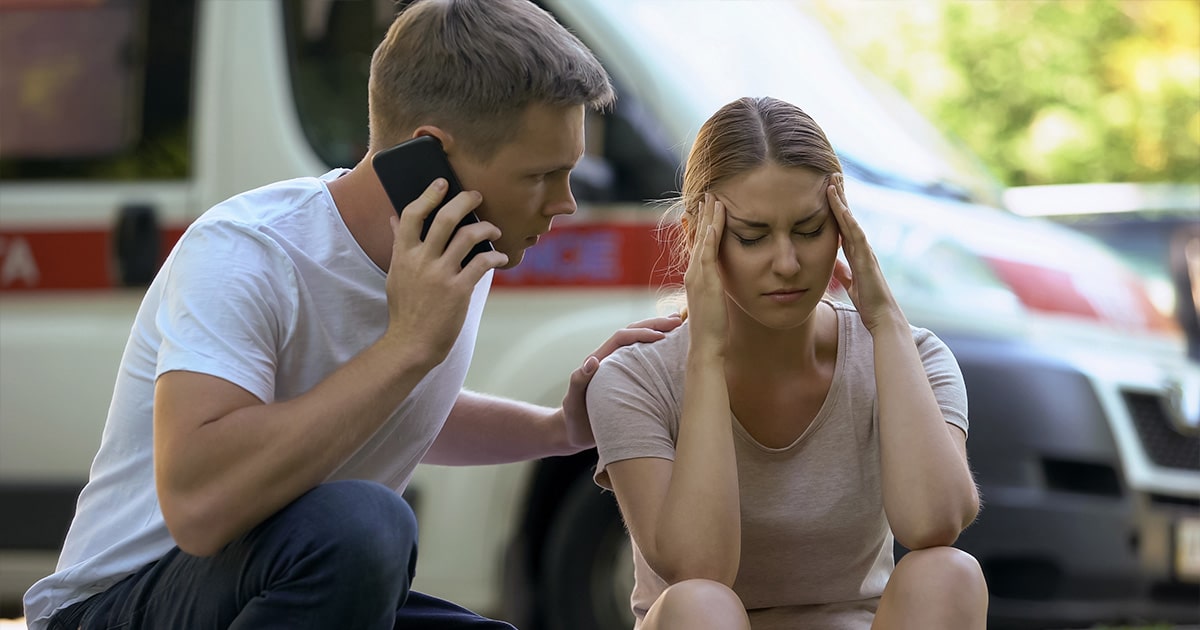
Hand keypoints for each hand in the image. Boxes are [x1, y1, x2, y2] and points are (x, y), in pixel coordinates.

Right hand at [384, 178, 508, 364]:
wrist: (412, 343)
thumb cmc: (406, 308)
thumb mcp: (396, 273)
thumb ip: (398, 244)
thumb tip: (394, 218)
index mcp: (403, 254)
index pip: (411, 215)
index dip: (428, 195)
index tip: (441, 183)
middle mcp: (421, 261)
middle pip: (444, 218)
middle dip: (464, 201)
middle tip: (476, 196)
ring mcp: (440, 275)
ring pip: (468, 236)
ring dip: (486, 227)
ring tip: (493, 228)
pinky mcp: (459, 290)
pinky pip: (482, 262)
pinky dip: (495, 255)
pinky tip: (500, 256)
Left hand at [559, 314, 683, 450]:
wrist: (575, 433)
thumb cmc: (573, 418)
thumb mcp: (573, 400)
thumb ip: (579, 380)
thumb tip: (593, 360)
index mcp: (601, 360)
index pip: (622, 338)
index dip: (641, 333)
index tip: (661, 337)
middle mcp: (612, 360)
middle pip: (633, 332)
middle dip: (654, 324)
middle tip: (677, 320)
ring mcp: (621, 368)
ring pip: (640, 343)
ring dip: (657, 331)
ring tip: (678, 325)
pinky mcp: (629, 379)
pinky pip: (645, 360)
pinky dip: (659, 350)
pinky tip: (674, 349)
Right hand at [684, 192, 728, 354]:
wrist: (706, 346)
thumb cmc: (712, 329)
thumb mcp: (712, 303)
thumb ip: (713, 290)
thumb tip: (717, 285)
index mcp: (695, 276)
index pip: (697, 245)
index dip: (699, 226)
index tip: (704, 208)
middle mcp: (692, 273)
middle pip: (697, 237)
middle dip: (702, 215)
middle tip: (707, 194)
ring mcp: (697, 276)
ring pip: (702, 240)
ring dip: (708, 218)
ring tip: (713, 198)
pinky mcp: (706, 281)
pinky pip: (707, 253)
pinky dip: (711, 235)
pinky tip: (715, 221)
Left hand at [827, 174, 902, 332]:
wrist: (882, 316)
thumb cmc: (868, 302)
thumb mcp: (849, 283)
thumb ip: (842, 271)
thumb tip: (833, 264)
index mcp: (855, 252)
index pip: (843, 225)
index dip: (836, 208)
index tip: (828, 190)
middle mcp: (861, 247)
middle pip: (848, 216)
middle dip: (840, 196)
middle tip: (832, 175)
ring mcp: (865, 250)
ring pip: (850, 219)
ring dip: (842, 200)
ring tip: (833, 181)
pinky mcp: (865, 257)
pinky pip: (854, 232)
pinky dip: (846, 217)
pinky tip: (839, 205)